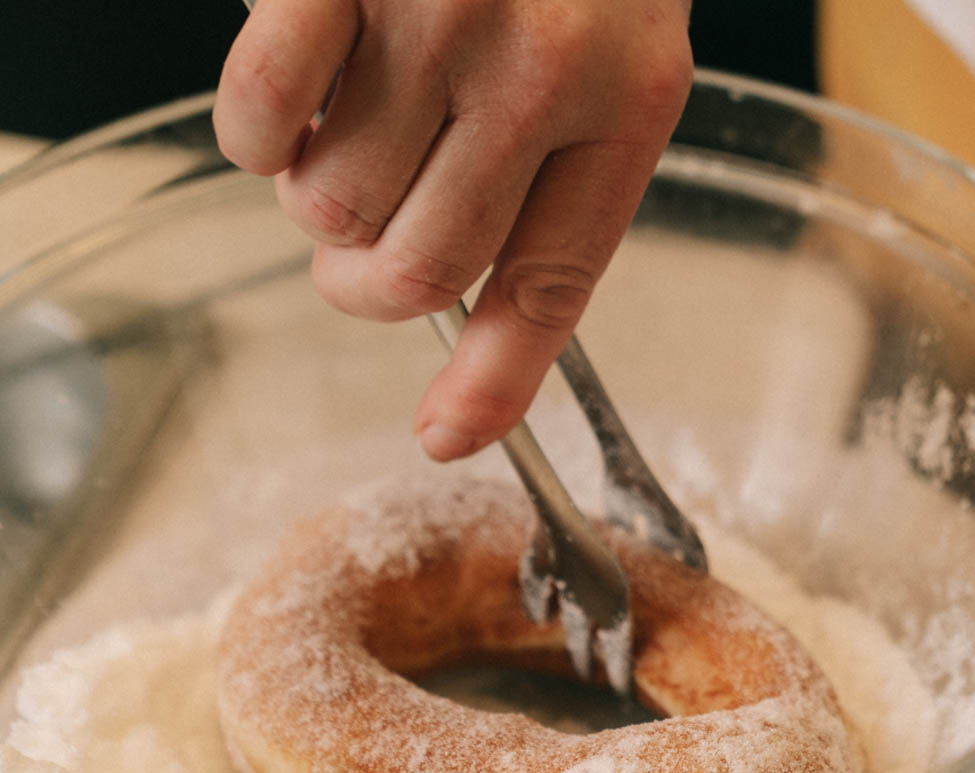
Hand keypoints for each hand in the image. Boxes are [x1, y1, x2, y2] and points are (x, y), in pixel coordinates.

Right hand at [212, 0, 692, 459]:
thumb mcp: (617, 50)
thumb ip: (560, 169)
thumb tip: (466, 315)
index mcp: (629, 104)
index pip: (553, 284)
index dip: (493, 379)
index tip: (446, 436)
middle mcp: (541, 71)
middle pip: (420, 269)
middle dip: (370, 285)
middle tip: (361, 250)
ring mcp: (435, 18)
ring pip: (335, 207)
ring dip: (317, 199)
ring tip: (346, 137)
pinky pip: (260, 119)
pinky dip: (254, 137)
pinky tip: (284, 108)